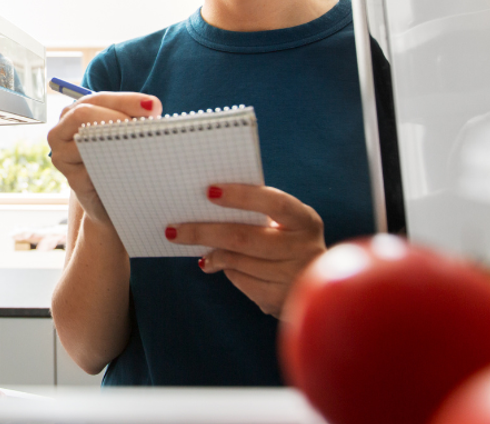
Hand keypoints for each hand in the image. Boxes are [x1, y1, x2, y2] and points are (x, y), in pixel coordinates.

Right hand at [46, 92, 160, 225]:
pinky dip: (113, 166)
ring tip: (142, 145)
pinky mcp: (72, 179)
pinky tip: (131, 168)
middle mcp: (61, 131)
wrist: (109, 199)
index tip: (153, 106)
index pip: (99, 99)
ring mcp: (62, 156)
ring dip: (116, 141)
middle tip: (147, 127)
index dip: (127, 100)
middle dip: (117, 118)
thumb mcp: (122, 132)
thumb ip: (132, 116)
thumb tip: (152, 107)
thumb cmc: (116, 158)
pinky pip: (91, 168)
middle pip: (83, 114)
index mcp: (74, 112)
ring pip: (85, 140)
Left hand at [167, 184, 325, 316]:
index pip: (274, 204)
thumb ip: (259, 214)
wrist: (316, 285)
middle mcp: (304, 249)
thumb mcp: (286, 224)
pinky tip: (217, 264)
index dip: (242, 196)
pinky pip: (241, 282)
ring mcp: (292, 278)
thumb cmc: (289, 241)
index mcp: (305, 221)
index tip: (209, 191)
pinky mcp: (278, 300)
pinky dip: (226, 271)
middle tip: (174, 229)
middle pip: (244, 238)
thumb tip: (209, 203)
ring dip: (211, 254)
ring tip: (189, 243)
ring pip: (237, 262)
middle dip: (204, 232)